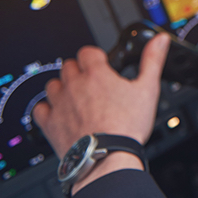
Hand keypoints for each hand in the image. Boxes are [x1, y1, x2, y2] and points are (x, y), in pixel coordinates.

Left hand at [32, 33, 169, 192]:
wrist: (106, 157)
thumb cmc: (126, 126)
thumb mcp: (148, 89)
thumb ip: (153, 61)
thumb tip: (159, 40)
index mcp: (97, 74)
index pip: (88, 51)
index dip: (95, 56)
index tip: (102, 64)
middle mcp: (74, 85)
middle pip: (69, 65)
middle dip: (79, 71)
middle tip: (92, 83)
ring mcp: (60, 103)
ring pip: (52, 84)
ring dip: (62, 87)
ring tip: (76, 97)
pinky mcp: (50, 123)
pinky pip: (39, 108)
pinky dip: (46, 108)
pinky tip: (58, 113)